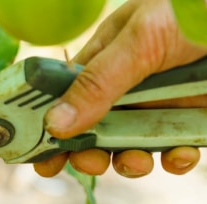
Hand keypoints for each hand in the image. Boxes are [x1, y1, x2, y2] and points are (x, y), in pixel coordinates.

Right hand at [35, 0, 206, 177]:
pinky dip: (175, 160)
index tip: (39, 157)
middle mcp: (130, 84)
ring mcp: (161, 103)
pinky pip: (174, 150)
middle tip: (88, 162)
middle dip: (87, 152)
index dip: (50, 128)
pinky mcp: (192, 119)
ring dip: (128, 162)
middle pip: (94, 130)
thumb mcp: (142, 39)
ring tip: (135, 161)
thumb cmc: (195, 10)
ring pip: (131, 146)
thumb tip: (55, 124)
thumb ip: (98, 82)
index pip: (66, 97)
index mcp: (108, 56)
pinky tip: (180, 155)